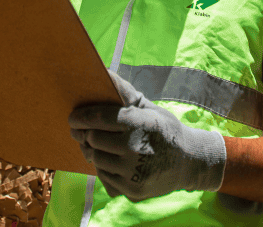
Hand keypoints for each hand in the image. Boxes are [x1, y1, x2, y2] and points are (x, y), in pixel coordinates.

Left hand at [68, 71, 226, 201]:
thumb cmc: (165, 130)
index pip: (100, 118)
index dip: (82, 116)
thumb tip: (105, 72)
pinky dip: (103, 166)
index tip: (73, 117)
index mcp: (140, 124)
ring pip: (95, 158)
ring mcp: (133, 173)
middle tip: (81, 130)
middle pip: (93, 138)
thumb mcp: (150, 109)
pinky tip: (111, 159)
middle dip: (85, 133)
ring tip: (97, 144)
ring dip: (93, 150)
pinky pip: (103, 176)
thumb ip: (126, 93)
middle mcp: (135, 148)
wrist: (189, 163)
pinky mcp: (131, 190)